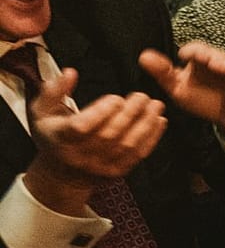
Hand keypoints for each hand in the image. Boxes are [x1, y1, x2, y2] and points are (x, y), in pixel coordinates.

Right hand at [22, 68, 167, 211]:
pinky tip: (159, 121)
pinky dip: (152, 137)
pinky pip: (137, 155)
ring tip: (156, 105)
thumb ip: (52, 91)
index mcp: (60, 138)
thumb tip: (70, 73)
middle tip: (142, 96)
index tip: (115, 98)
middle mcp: (80, 155)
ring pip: (127, 145)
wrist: (61, 175)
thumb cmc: (52, 136)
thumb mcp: (41, 112)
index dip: (101, 112)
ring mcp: (100, 165)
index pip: (82, 127)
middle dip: (129, 114)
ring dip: (145, 124)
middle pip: (109, 135)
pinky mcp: (116, 171)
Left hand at [139, 42, 224, 143]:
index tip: (184, 56)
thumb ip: (163, 73)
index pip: (192, 51)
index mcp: (197, 63)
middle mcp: (215, 63)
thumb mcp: (179, 89)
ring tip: (219, 67)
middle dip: (207, 54)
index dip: (190, 52)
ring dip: (224, 62)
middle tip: (203, 58)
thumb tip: (143, 56)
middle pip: (211, 52)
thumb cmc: (204, 101)